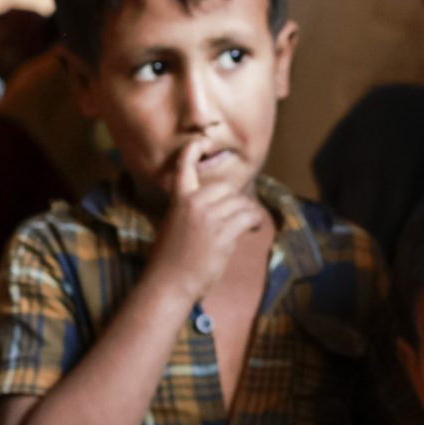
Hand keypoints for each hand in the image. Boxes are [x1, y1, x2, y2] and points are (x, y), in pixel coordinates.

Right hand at [148, 138, 269, 300]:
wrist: (169, 283)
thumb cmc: (171, 261)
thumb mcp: (174, 227)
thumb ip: (192, 213)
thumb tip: (221, 208)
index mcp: (179, 201)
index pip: (184, 169)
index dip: (191, 153)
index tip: (198, 141)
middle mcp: (193, 204)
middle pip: (226, 188)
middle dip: (235, 200)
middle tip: (239, 215)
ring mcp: (208, 218)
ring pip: (240, 202)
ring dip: (247, 213)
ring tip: (248, 223)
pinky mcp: (222, 233)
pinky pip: (248, 217)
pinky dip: (254, 221)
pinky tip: (254, 227)